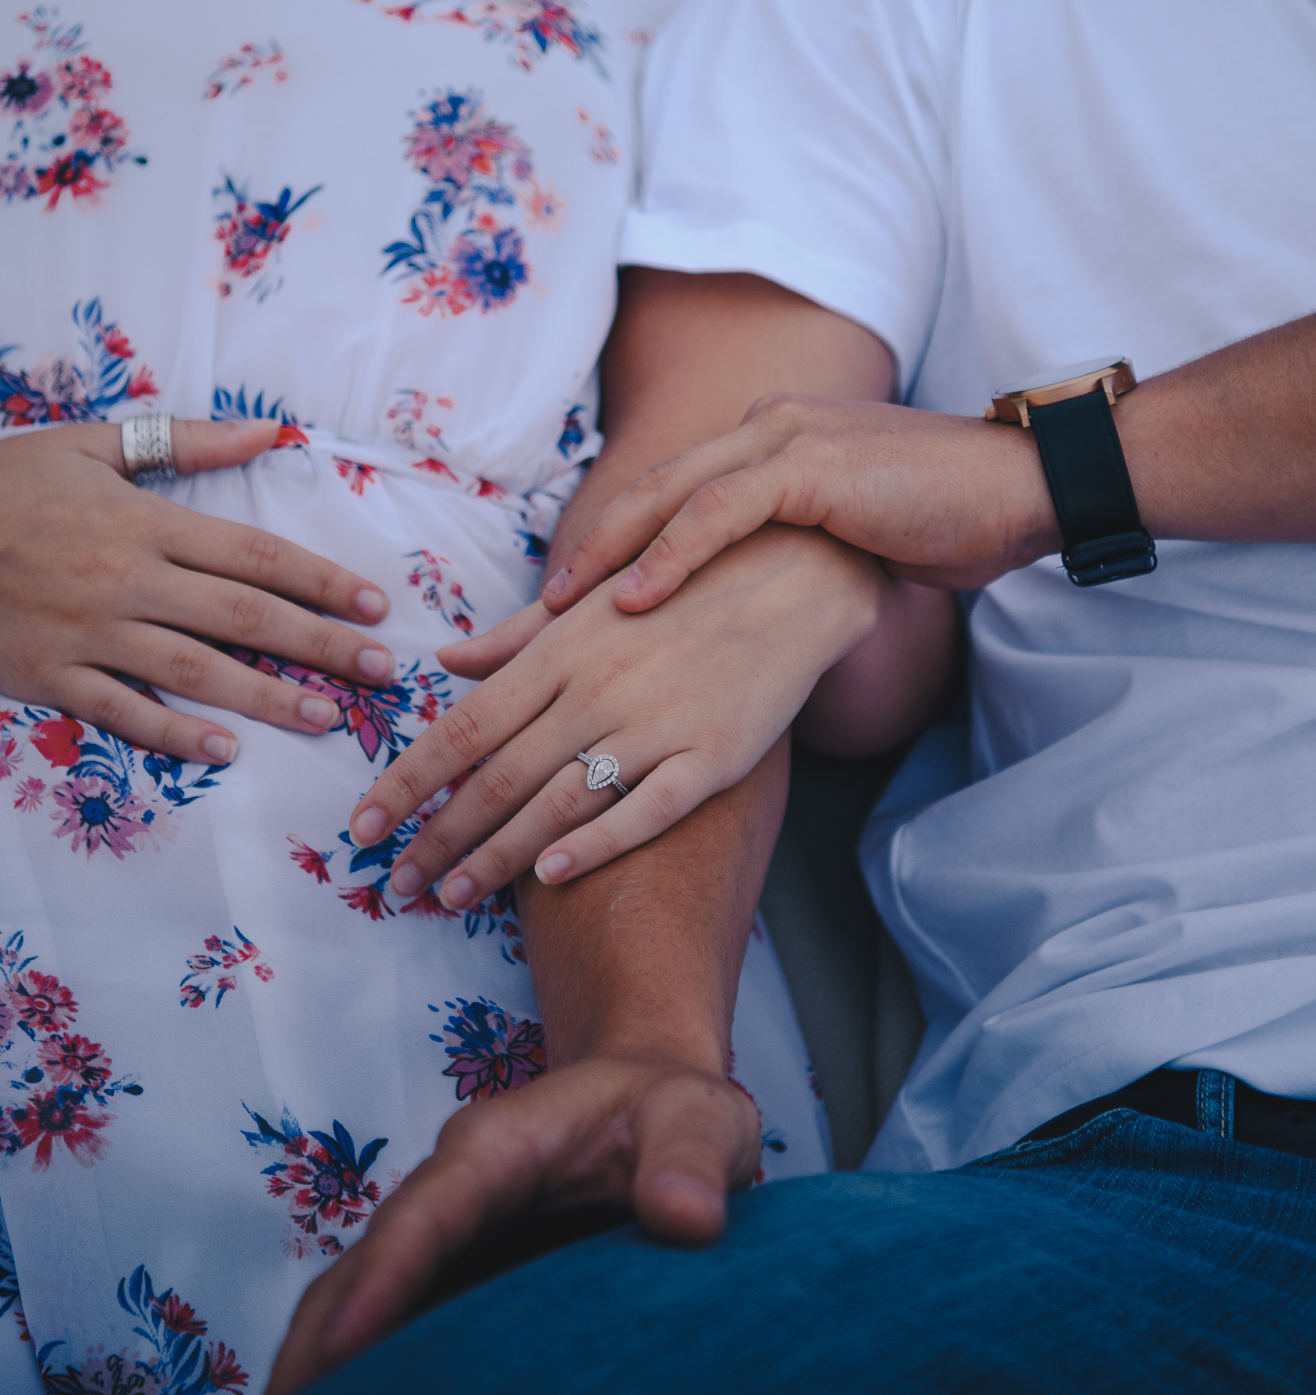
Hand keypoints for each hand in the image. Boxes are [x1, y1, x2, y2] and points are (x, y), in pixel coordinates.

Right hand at [0, 420, 392, 761]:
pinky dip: (175, 735)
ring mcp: (90, 634)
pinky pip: (123, 713)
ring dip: (267, 697)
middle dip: (320, 645)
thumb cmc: (6, 484)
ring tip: (326, 717)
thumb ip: (186, 441)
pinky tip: (226, 750)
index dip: (321, 581)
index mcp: (145, 522)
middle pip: (244, 617)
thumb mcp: (92, 445)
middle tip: (380, 670)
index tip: (373, 604)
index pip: (255, 555)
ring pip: (195, 672)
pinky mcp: (52, 678)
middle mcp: (127, 581)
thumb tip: (269, 431)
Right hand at [266, 1050, 758, 1393]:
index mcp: (499, 1147)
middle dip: (320, 1344)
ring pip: (358, 1302)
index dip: (384, 1280)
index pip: (429, 1213)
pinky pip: (395, 1326)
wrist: (655, 1107)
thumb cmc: (673, 1110)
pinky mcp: (457, 1282)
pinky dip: (367, 1366)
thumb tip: (684, 1217)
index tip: (345, 1350)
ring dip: (325, 1363)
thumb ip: (692, 1157)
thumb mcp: (703, 1118)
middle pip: (364, 1267)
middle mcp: (452, 1195)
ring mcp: (447, 1242)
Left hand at [349, 525, 878, 901]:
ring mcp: (655, 726)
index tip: (362, 826)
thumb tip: (446, 662)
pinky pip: (642, 812)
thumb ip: (517, 638)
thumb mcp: (592, 598)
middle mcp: (597, 689)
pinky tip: (548, 877)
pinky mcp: (711, 758)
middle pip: (497, 778)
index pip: (463, 727)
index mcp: (561, 650)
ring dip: (494, 857)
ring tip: (450, 895)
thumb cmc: (681, 583)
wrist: (795, 576)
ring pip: (556, 805)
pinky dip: (591, 846)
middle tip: (394, 884)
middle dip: (436, 837)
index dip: (407, 781)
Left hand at [541, 393, 1061, 617]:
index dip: (621, 540)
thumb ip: (797, 548)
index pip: (678, 488)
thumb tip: (759, 604)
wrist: (1023, 491)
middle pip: (656, 485)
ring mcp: (789, 439)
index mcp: (775, 440)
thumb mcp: (853, 535)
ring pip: (673, 492)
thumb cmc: (949, 524)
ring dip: (611, 550)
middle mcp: (770, 428)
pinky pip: (721, 509)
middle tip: (538, 605)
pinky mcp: (811, 465)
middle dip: (593, 544)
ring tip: (563, 607)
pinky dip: (671, 552)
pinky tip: (634, 596)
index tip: (576, 599)